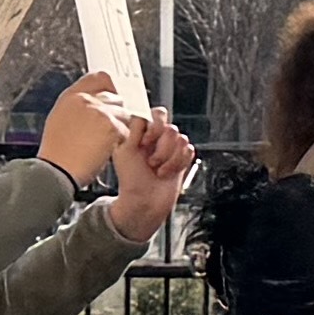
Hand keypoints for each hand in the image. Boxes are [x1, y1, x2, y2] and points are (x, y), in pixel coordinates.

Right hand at [37, 81, 124, 192]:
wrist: (57, 171)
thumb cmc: (57, 153)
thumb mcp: (59, 120)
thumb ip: (78, 107)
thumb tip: (93, 102)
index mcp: (71, 96)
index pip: (99, 78)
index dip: (110, 86)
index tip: (115, 94)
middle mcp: (85, 100)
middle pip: (115, 96)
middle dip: (117, 111)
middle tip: (110, 127)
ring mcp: (99, 111)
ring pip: (124, 113)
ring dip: (120, 127)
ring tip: (105, 141)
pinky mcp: (110, 126)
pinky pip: (126, 129)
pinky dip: (122, 140)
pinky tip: (107, 148)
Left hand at [101, 107, 194, 239]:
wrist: (144, 203)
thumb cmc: (131, 180)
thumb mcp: (123, 151)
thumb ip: (133, 129)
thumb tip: (140, 112)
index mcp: (142, 132)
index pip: (156, 114)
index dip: (154, 127)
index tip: (145, 141)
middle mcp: (157, 138)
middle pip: (171, 128)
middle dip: (161, 148)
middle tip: (151, 161)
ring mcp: (170, 148)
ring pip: (182, 139)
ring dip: (169, 158)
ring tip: (158, 169)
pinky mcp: (182, 158)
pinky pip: (190, 150)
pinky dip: (179, 163)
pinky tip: (168, 172)